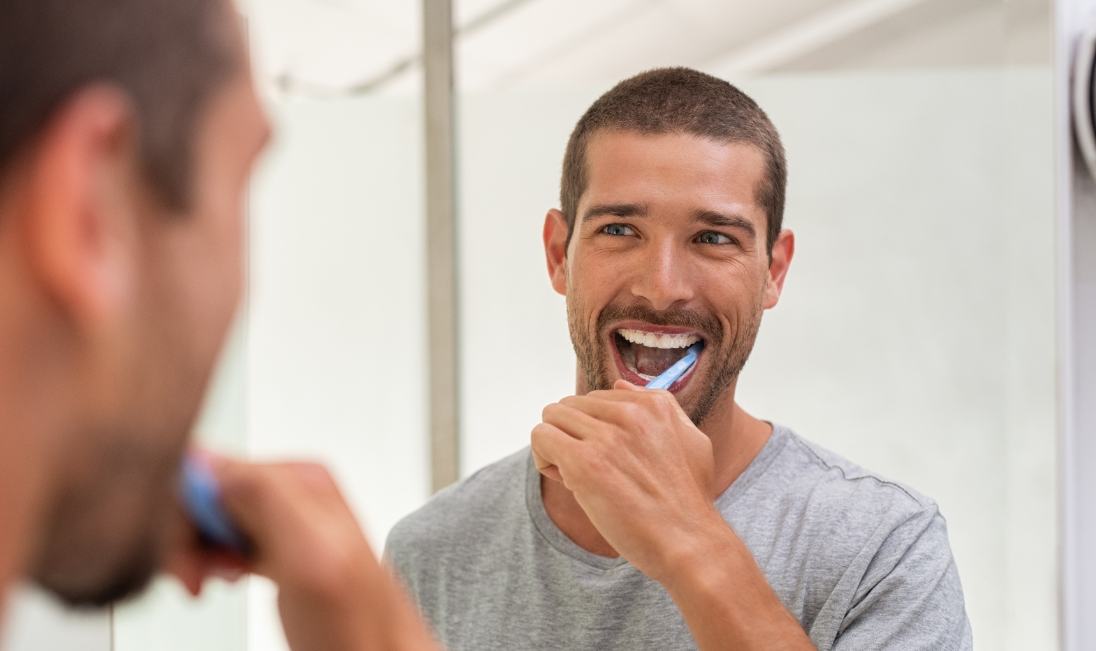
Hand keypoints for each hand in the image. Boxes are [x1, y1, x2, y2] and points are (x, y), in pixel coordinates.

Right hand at [166, 457, 437, 650]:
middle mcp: (294, 492)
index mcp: (300, 478)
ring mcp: (286, 522)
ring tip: (205, 582)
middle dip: (186, 535)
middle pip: (206, 492)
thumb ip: (265, 497)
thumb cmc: (359, 625)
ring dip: (194, 551)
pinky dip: (209, 561)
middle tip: (193, 578)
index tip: (183, 554)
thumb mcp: (311, 553)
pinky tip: (220, 579)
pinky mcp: (279, 549)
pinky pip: (224, 538)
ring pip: (210, 518)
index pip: (210, 467)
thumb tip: (209, 460)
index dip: (183, 512)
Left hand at [531, 380, 720, 585]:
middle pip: (570, 406)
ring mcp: (607, 436)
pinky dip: (544, 459)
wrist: (689, 542)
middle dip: (572, 436)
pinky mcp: (585, 462)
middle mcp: (630, 413)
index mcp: (654, 404)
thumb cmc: (688, 501)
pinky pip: (541, 438)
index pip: (597, 398)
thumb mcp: (690, 440)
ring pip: (552, 418)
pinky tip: (567, 482)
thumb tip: (619, 385)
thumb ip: (659, 408)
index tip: (608, 458)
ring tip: (577, 477)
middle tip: (590, 471)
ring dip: (556, 447)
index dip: (594, 429)